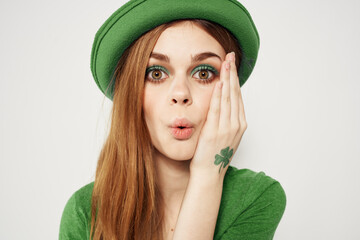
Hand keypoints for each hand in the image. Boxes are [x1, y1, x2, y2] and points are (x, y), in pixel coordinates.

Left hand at [190, 52, 247, 176]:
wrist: (209, 173)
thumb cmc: (213, 155)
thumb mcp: (223, 135)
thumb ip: (223, 119)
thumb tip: (220, 104)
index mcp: (239, 124)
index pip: (238, 96)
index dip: (235, 79)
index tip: (232, 65)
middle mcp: (236, 124)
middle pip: (235, 94)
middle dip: (232, 73)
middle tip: (231, 56)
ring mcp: (227, 128)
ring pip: (228, 98)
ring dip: (227, 79)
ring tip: (226, 63)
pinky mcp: (215, 131)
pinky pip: (218, 109)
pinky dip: (219, 95)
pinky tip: (220, 83)